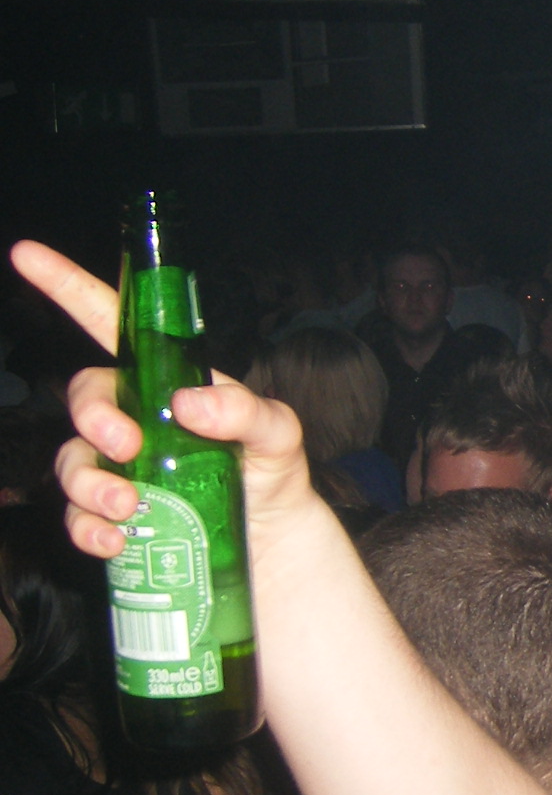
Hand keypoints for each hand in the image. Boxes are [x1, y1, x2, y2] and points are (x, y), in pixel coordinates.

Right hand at [11, 242, 320, 562]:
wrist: (275, 539)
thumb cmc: (273, 472)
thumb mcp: (279, 433)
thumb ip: (247, 411)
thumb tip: (187, 403)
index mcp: (167, 381)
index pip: (112, 326)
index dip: (70, 288)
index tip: (29, 255)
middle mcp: (137, 418)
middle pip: (85, 397)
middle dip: (94, 417)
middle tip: (128, 445)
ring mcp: (121, 467)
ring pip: (72, 461)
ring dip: (89, 483)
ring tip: (129, 506)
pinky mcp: (113, 514)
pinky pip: (77, 517)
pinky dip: (88, 529)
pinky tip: (117, 539)